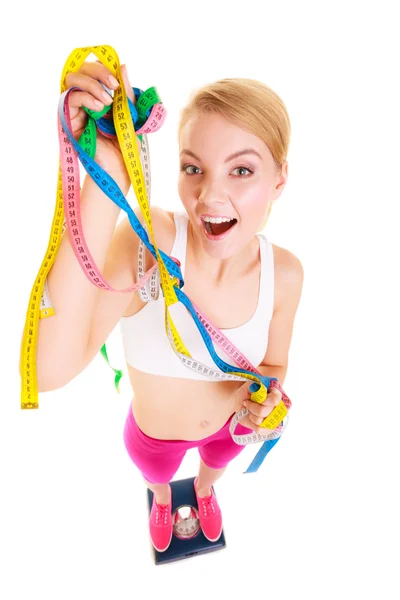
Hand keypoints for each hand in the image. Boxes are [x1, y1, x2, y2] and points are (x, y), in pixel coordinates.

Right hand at [64, 61, 135, 181]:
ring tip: (107, 102)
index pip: (94, 70)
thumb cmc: (125, 144)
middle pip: (81, 69)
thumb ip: (126, 92)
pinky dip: (85, 97)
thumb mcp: (130, 114)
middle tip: (114, 86)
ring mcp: (75, 109)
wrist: (119, 168)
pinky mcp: (68, 120)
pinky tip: (99, 108)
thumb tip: (122, 65)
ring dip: (91, 85)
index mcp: (100, 96)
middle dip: (98, 72)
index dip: (104, 68)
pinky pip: (70, 98)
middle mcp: (84, 99)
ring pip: (72, 79)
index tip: (118, 80)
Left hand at [236, 381, 282, 433]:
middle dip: (251, 407)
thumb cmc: (247, 392)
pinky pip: (260, 430)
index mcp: (276, 394)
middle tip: (246, 402)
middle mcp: (278, 408)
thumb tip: (257, 389)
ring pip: (260, 421)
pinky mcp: (269, 428)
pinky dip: (251, 424)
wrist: (241, 402)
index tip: (251, 398)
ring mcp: (275, 419)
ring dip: (250, 415)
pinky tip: (251, 417)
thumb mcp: (249, 386)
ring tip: (249, 410)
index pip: (274, 400)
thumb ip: (254, 386)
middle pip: (264, 412)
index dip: (263, 401)